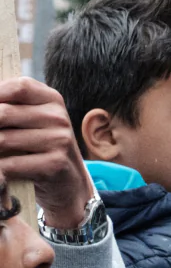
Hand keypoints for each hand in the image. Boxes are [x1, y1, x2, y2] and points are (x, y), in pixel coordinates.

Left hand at [0, 78, 94, 229]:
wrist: (67, 180)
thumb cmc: (39, 146)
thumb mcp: (31, 119)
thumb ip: (9, 107)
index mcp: (52, 99)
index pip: (18, 87)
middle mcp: (59, 117)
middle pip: (3, 113)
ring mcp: (60, 140)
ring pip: (2, 140)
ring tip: (0, 154)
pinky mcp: (55, 163)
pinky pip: (10, 164)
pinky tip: (3, 172)